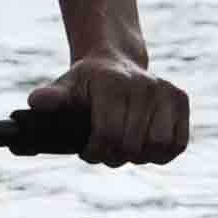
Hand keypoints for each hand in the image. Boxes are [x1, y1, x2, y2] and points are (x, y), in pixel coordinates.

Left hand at [37, 51, 187, 166]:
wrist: (115, 61)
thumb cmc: (86, 83)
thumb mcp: (65, 87)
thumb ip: (52, 98)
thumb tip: (37, 102)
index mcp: (112, 83)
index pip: (108, 134)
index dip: (96, 152)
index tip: (87, 151)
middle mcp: (143, 84)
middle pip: (131, 146)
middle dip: (114, 156)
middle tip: (104, 150)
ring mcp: (165, 90)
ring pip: (158, 147)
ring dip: (139, 156)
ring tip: (125, 147)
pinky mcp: (180, 99)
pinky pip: (177, 143)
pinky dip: (161, 153)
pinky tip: (144, 145)